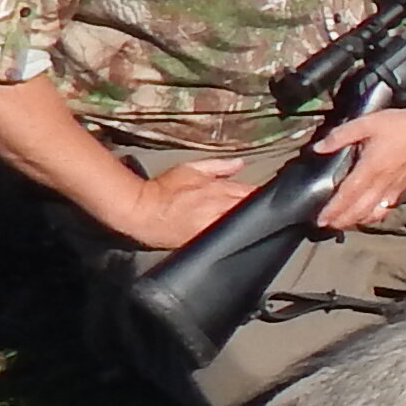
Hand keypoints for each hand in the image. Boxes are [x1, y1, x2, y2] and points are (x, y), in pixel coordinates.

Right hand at [120, 157, 253, 249]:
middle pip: (252, 210)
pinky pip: (229, 240)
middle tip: (260, 212)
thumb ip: (218, 166)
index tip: (265, 197)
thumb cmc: (162, 190)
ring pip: (244, 225)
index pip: (252, 192)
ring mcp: (215, 227)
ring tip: (248, 224)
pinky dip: (235, 237)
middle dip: (259, 210)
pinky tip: (236, 237)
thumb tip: (240, 163)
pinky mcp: (206, 242)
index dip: (261, 195)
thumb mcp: (190, 169)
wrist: (140, 212)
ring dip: (249, 224)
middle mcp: (220, 209)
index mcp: (219, 190)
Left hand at [306, 98, 405, 232]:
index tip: (321, 220)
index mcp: (370, 169)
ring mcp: (394, 188)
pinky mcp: (404, 187)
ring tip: (345, 223)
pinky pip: (386, 207)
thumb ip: (340, 136)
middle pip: (359, 210)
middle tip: (328, 225)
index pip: (347, 195)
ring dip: (357, 221)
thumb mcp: (366, 124)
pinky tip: (369, 214)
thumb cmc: (398, 125)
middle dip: (342, 221)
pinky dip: (374, 215)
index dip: (333, 210)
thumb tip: (317, 148)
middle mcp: (382, 183)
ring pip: (374, 213)